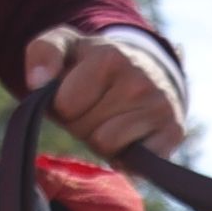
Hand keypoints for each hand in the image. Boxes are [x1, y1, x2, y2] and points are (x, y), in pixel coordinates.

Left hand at [21, 25, 188, 158]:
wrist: (147, 69)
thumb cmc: (95, 64)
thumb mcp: (66, 46)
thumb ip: (42, 53)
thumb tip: (37, 82)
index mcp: (110, 56)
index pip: (65, 106)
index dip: (64, 105)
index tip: (78, 92)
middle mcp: (140, 81)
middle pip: (86, 129)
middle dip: (84, 123)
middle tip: (97, 107)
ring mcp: (160, 107)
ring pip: (108, 147)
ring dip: (103, 140)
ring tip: (112, 119)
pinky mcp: (174, 132)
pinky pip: (135, 165)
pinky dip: (126, 157)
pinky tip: (130, 137)